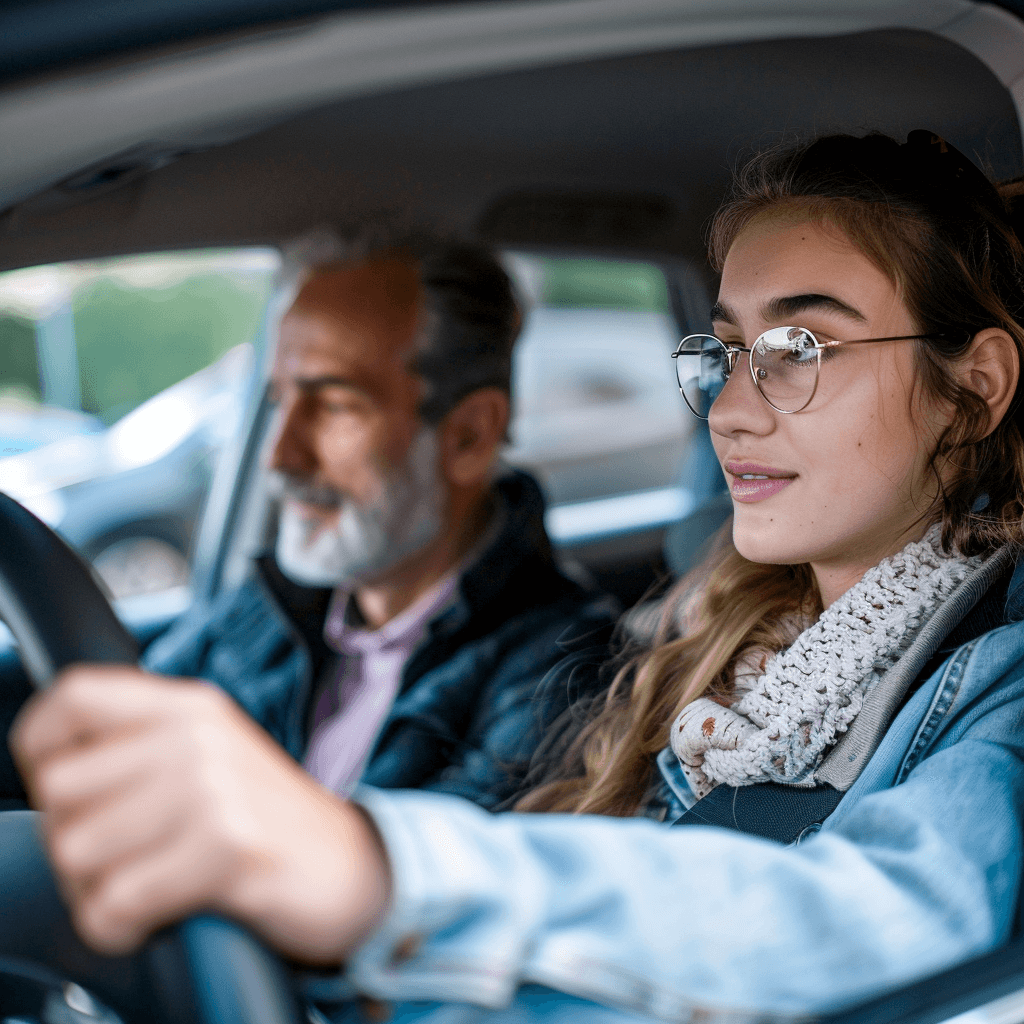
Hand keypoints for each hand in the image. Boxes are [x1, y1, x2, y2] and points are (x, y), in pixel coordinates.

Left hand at [10, 665, 390, 961]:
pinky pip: (116, 902)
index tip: (66, 790)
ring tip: (147, 887)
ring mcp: (212, 787)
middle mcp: (198, 735)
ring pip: (77, 851)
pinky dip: (122, 926)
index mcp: (189, 706)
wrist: (354, 865)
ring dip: (97, 890)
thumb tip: (52, 767)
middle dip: (74, 840)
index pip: (72, 696)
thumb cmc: (269, 821)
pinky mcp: (224, 847)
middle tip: (121, 858)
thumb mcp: (210, 757)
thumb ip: (142, 746)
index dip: (41, 746)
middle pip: (59, 788)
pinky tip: (158, 916)